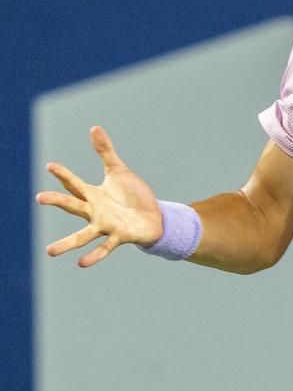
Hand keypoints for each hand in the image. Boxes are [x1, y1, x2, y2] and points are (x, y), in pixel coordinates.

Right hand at [36, 126, 163, 267]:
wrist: (154, 217)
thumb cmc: (133, 196)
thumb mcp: (119, 171)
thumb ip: (105, 152)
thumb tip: (94, 128)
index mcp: (94, 195)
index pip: (75, 184)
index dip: (64, 175)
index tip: (51, 165)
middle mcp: (95, 212)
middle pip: (74, 206)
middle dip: (58, 201)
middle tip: (39, 197)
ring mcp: (106, 226)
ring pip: (83, 235)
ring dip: (67, 243)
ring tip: (50, 251)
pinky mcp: (119, 237)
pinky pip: (105, 248)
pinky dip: (94, 255)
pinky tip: (81, 263)